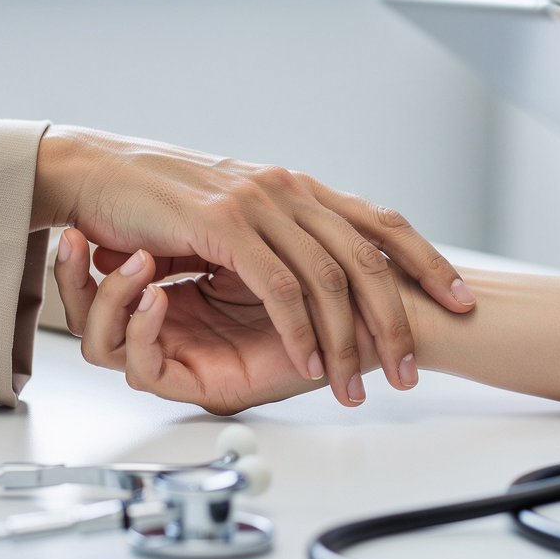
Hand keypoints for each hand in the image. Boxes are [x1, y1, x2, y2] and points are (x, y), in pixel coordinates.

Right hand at [33, 128, 472, 405]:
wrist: (99, 172)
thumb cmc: (165, 201)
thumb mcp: (241, 217)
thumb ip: (284, 237)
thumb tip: (324, 269)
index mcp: (299, 188)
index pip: (382, 223)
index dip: (427, 261)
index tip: (460, 299)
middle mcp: (289, 189)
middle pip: (367, 258)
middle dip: (397, 318)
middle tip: (412, 368)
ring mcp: (259, 204)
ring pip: (329, 278)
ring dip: (347, 340)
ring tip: (357, 386)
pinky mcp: (224, 225)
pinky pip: (280, 287)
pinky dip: (300, 330)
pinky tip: (309, 365)